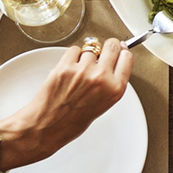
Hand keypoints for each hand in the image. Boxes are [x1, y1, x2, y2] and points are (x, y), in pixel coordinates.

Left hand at [0, 40, 130, 167]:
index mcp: (114, 89)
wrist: (46, 127)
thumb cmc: (71, 122)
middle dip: (107, 47)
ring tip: (78, 72)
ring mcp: (83, 71)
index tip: (119, 49)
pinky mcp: (65, 66)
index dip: (121, 51)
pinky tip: (68, 70)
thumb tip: (112, 63)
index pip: (126, 57)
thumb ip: (110, 83)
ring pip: (90, 48)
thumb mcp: (102, 105)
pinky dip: (71, 57)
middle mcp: (101, 78)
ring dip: (85, 56)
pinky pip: (73, 50)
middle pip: (111, 46)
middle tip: (101, 51)